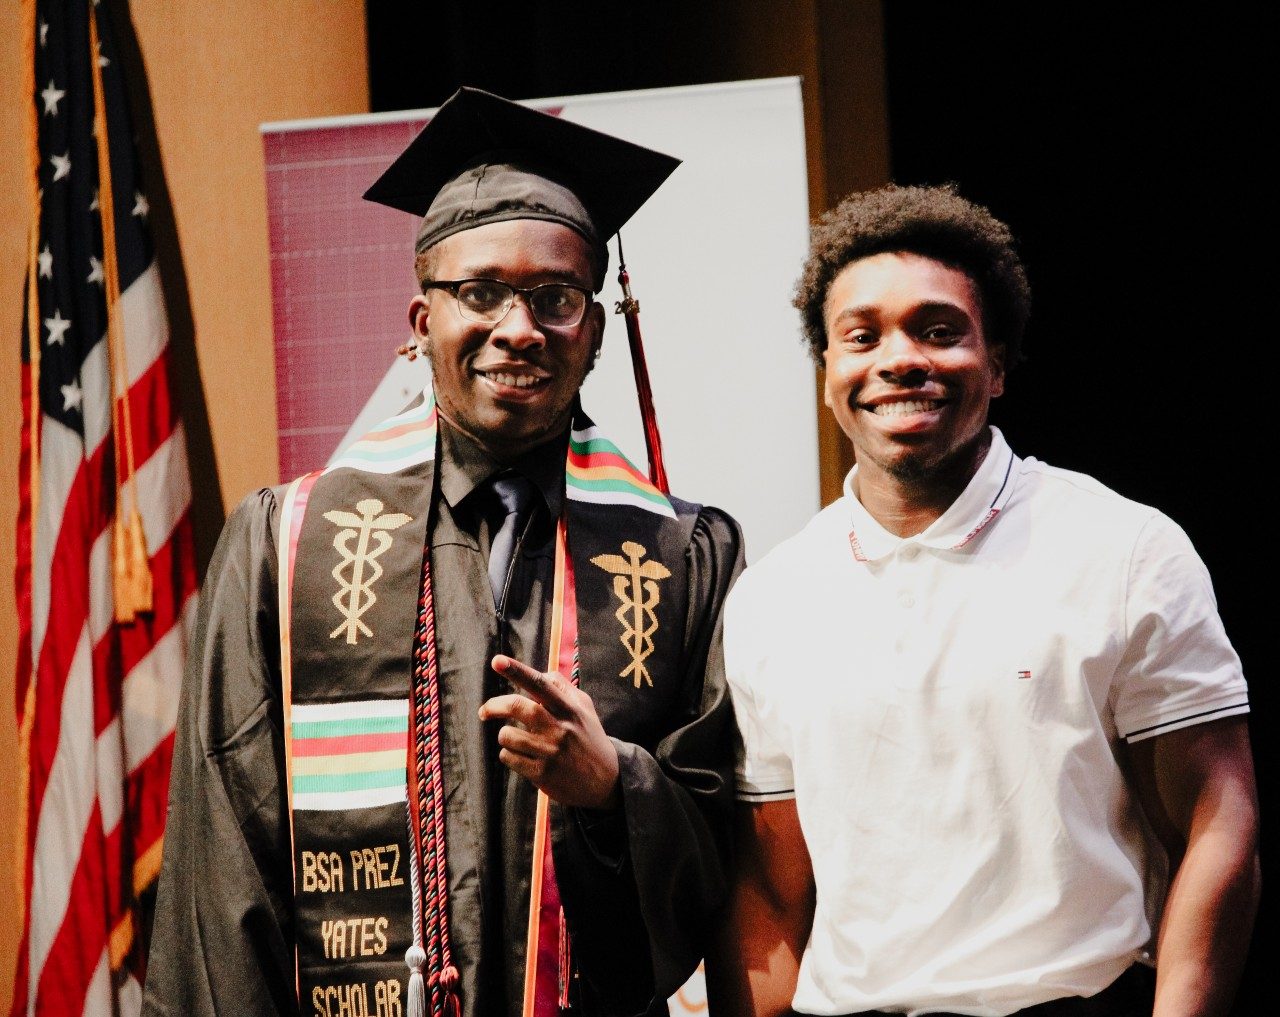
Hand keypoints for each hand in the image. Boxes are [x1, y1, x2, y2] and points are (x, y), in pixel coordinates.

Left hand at [479, 655, 621, 808]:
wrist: (606, 781)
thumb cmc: (589, 739)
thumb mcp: (585, 709)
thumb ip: (563, 688)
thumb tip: (541, 673)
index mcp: (569, 709)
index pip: (540, 684)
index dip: (517, 671)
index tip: (497, 661)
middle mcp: (560, 728)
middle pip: (517, 707)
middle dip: (494, 706)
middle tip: (484, 711)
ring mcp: (550, 752)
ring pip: (507, 735)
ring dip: (505, 736)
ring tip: (516, 740)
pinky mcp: (541, 774)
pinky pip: (509, 757)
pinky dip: (509, 755)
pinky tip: (523, 757)